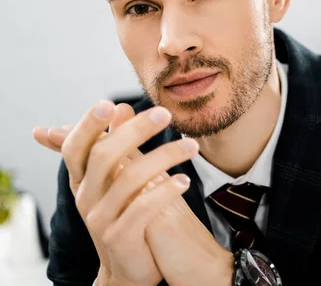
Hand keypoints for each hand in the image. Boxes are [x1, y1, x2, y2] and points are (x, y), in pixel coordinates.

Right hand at [34, 101, 198, 285]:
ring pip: (129, 179)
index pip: (77, 147)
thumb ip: (117, 146)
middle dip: (134, 131)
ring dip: (164, 156)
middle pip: (103, 156)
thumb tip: (120, 107)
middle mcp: (86, 198)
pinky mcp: (120, 238)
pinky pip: (142, 209)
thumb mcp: (118, 181)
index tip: (110, 103)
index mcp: (83, 181)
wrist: (130, 269)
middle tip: (165, 114)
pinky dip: (165, 191)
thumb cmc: (126, 216)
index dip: (89, 125)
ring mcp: (100, 220)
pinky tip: (184, 181)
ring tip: (192, 146)